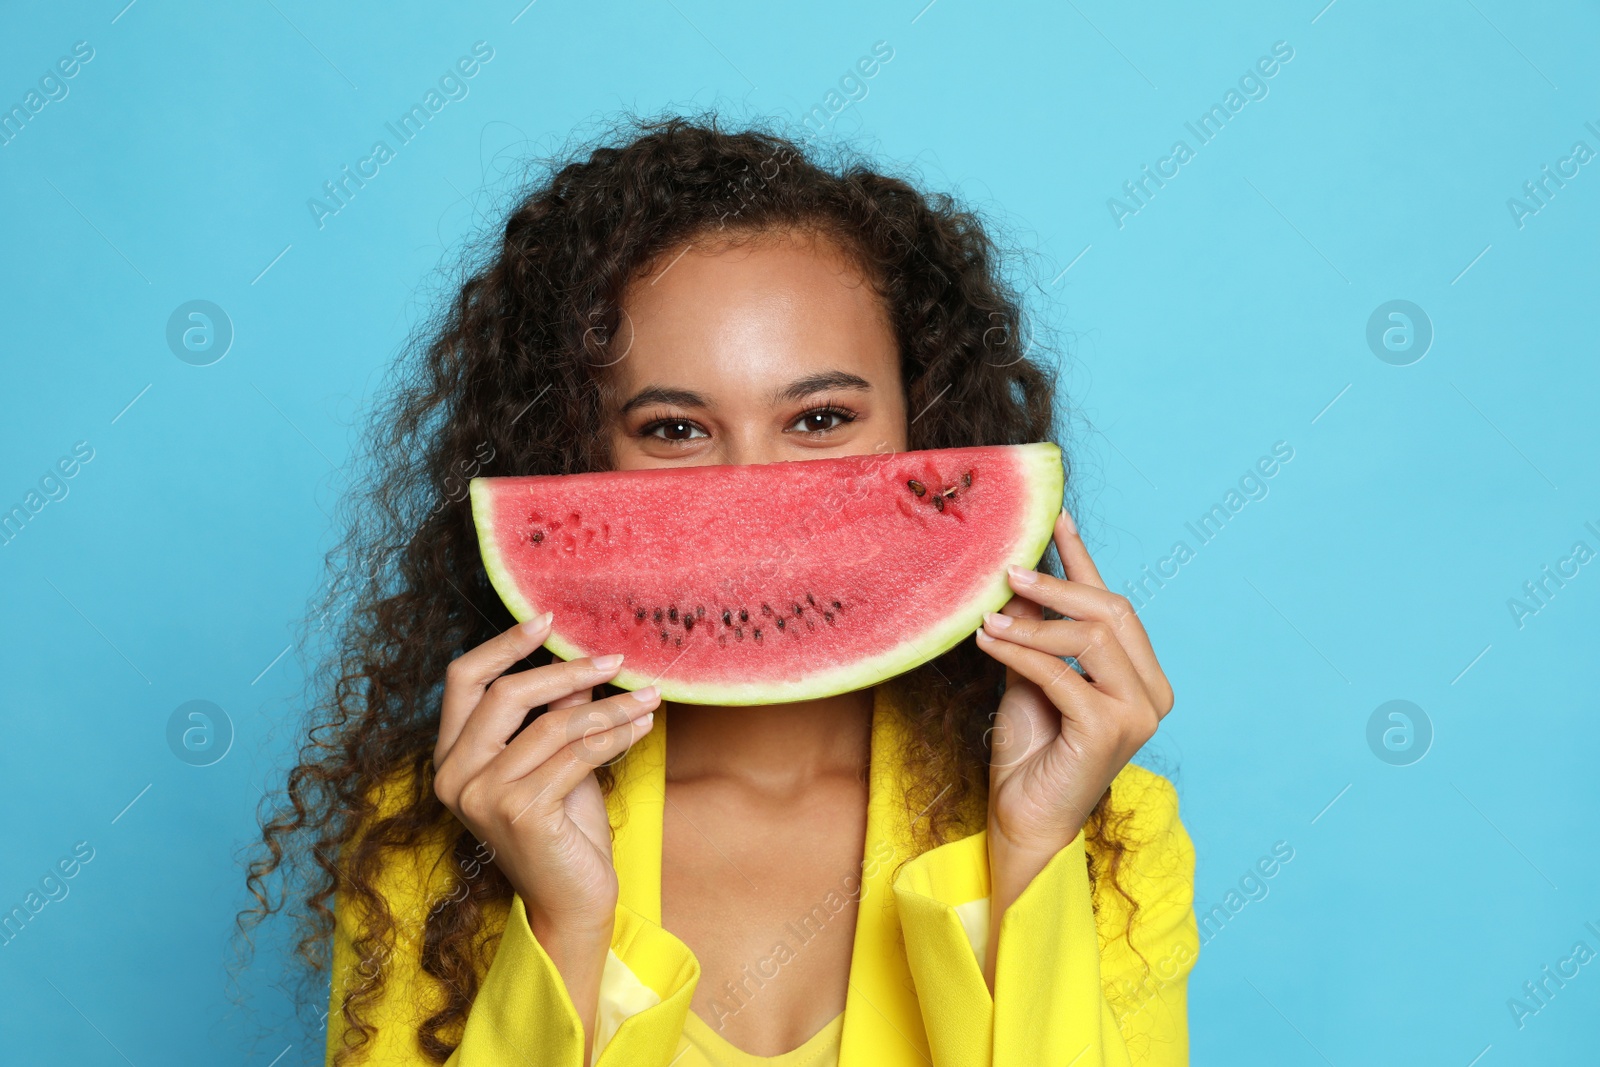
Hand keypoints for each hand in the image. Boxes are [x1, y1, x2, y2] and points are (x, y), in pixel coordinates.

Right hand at [432, 613, 659, 1052]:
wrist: (572, 902)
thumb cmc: (562, 831)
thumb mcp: (554, 762)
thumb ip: (555, 716)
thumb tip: (580, 662)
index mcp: (451, 757)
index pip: (463, 681)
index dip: (503, 644)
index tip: (547, 619)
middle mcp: (455, 776)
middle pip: (506, 694)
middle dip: (567, 670)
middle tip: (615, 658)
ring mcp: (483, 796)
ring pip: (553, 724)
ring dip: (608, 706)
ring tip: (646, 697)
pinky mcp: (521, 812)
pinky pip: (577, 754)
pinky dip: (616, 734)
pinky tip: (642, 724)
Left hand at [974, 509, 1173, 982]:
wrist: (1022, 819)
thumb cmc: (1029, 754)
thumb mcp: (1028, 676)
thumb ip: (1034, 631)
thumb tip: (1018, 575)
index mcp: (1139, 677)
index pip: (1112, 605)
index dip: (1083, 559)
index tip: (1055, 519)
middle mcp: (1151, 693)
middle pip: (1111, 612)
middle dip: (1057, 584)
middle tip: (1007, 569)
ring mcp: (1137, 713)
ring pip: (1090, 638)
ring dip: (1033, 620)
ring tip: (988, 616)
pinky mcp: (1109, 731)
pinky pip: (1061, 673)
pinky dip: (1021, 652)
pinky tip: (988, 642)